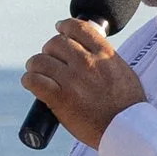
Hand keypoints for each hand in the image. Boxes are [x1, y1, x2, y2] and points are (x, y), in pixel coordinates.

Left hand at [21, 18, 145, 150]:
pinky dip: (29, 80)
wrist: (127, 129)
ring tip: (37, 73)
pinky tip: (31, 84)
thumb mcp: (122, 70)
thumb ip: (105, 58)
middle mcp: (87, 62)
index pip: (77, 27)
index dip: (64, 26)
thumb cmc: (127, 105)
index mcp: (104, 53)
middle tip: (50, 61)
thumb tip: (90, 51)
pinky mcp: (60, 98)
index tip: (59, 29)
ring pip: (40, 60)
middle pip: (55, 43)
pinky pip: (33, 80)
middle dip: (49, 51)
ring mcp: (72, 80)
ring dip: (35, 66)